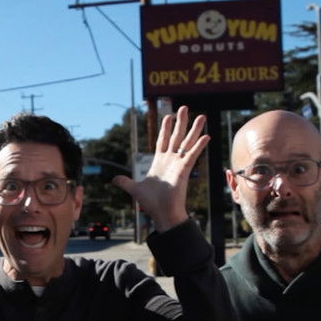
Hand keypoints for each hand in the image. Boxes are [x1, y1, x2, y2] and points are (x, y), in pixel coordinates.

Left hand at [111, 105, 208, 231]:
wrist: (161, 213)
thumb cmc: (151, 203)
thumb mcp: (134, 189)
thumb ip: (125, 182)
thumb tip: (114, 179)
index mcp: (159, 162)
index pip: (163, 140)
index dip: (165, 128)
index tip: (168, 116)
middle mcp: (170, 160)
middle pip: (176, 136)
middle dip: (180, 122)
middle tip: (184, 107)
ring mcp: (178, 164)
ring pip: (187, 142)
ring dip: (194, 129)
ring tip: (201, 116)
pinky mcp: (184, 169)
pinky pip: (192, 154)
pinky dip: (199, 145)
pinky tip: (206, 135)